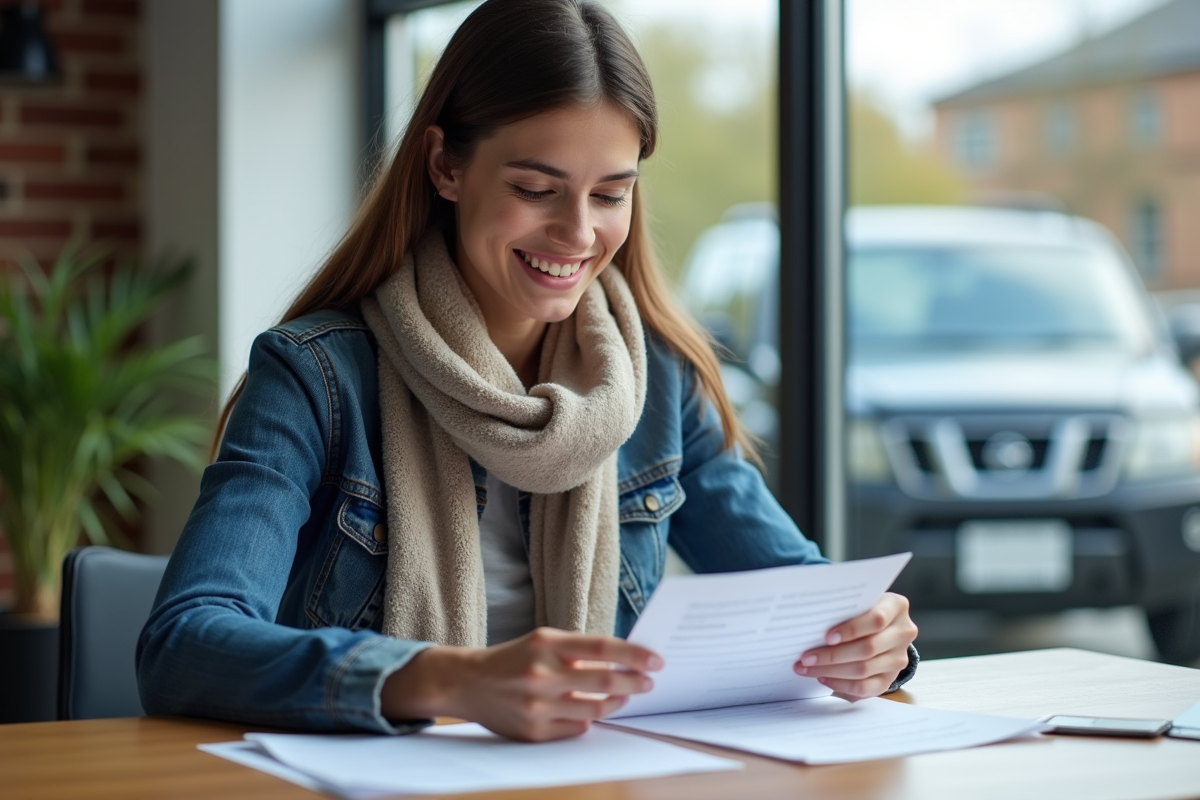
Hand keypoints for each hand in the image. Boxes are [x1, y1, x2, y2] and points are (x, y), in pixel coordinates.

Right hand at [381, 627, 662, 741]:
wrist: (468, 683)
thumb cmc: (513, 658)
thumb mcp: (543, 641)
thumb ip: (579, 650)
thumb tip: (625, 660)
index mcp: (546, 644)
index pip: (602, 648)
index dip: (634, 655)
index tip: (656, 660)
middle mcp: (542, 674)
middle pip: (604, 680)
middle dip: (634, 682)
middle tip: (649, 682)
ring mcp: (538, 705)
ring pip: (595, 709)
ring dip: (617, 702)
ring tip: (625, 695)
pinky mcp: (534, 731)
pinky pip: (577, 729)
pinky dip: (590, 720)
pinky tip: (595, 711)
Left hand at [793, 592, 916, 698]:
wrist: (883, 626)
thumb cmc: (862, 609)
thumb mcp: (860, 601)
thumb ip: (845, 608)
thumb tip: (812, 623)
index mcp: (897, 607)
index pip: (876, 619)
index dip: (851, 629)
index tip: (827, 637)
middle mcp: (903, 632)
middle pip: (868, 648)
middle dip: (832, 655)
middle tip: (806, 657)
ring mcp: (899, 658)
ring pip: (864, 669)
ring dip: (831, 670)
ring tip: (807, 668)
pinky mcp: (890, 678)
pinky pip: (866, 687)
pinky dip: (842, 684)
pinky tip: (823, 678)